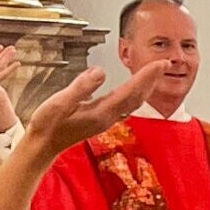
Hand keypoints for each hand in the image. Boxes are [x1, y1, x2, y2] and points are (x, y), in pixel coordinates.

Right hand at [24, 64, 159, 157]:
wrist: (43, 145)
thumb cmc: (48, 124)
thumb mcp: (60, 102)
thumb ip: (81, 87)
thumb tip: (100, 72)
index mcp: (102, 111)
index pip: (131, 91)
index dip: (147, 76)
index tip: (161, 63)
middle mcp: (108, 116)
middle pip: (137, 96)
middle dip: (152, 79)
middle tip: (166, 63)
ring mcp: (106, 119)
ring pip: (133, 101)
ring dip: (145, 86)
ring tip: (155, 73)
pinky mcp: (100, 119)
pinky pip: (124, 104)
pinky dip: (134, 92)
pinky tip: (134, 89)